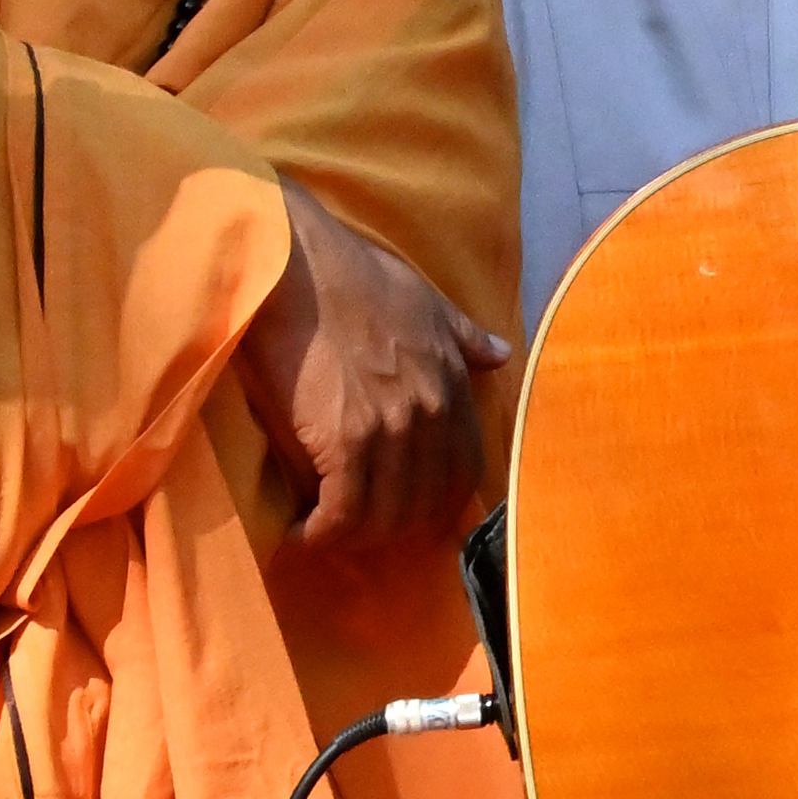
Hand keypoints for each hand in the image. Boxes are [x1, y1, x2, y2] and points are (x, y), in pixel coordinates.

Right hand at [231, 179, 508, 546]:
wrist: (297, 263)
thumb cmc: (352, 275)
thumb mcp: (425, 301)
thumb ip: (463, 336)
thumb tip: (500, 354)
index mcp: (453, 385)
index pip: (463, 471)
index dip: (435, 502)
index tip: (404, 509)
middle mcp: (431, 414)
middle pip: (424, 503)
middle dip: (392, 527)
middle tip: (356, 528)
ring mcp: (391, 429)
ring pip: (384, 515)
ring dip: (354, 535)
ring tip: (325, 532)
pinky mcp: (345, 440)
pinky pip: (344, 511)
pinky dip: (324, 532)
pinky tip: (304, 532)